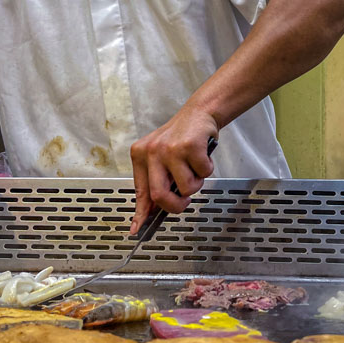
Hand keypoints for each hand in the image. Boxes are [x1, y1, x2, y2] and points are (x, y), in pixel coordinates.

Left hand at [130, 107, 217, 233]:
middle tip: (184, 201)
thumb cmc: (182, 138)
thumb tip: (153, 209)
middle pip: (159, 195)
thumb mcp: (162, 158)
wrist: (199, 113)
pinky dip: (207, 169)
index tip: (137, 229)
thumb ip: (156, 181)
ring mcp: (170, 149)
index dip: (140, 213)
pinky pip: (202, 173)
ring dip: (196, 182)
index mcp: (141, 155)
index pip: (140, 191)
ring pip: (185, 187)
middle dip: (176, 205)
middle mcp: (152, 152)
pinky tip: (202, 156)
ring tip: (194, 166)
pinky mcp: (189, 146)